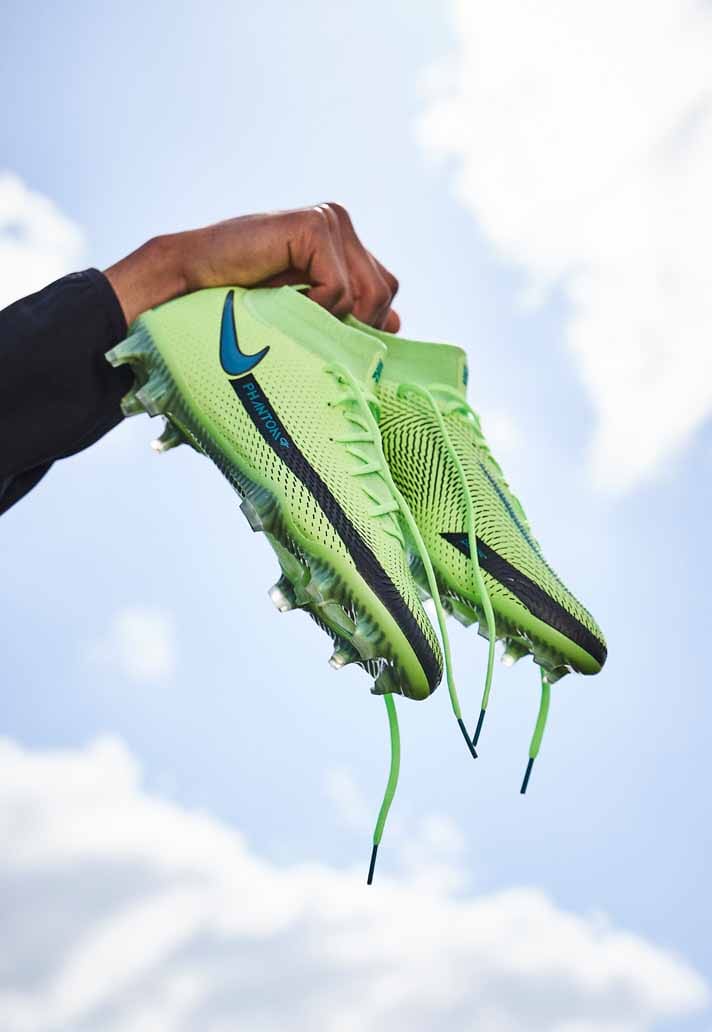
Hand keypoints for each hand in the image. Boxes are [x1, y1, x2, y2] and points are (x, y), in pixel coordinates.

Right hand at [105, 203, 399, 330]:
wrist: (190, 283)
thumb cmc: (241, 301)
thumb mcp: (307, 309)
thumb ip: (351, 310)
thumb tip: (399, 323)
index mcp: (342, 240)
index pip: (385, 289)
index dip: (366, 322)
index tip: (329, 338)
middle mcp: (339, 222)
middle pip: (384, 291)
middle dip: (354, 323)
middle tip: (308, 327)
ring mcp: (329, 219)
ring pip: (367, 293)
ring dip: (331, 317)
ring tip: (293, 312)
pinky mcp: (314, 225)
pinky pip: (339, 287)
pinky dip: (315, 306)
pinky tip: (282, 297)